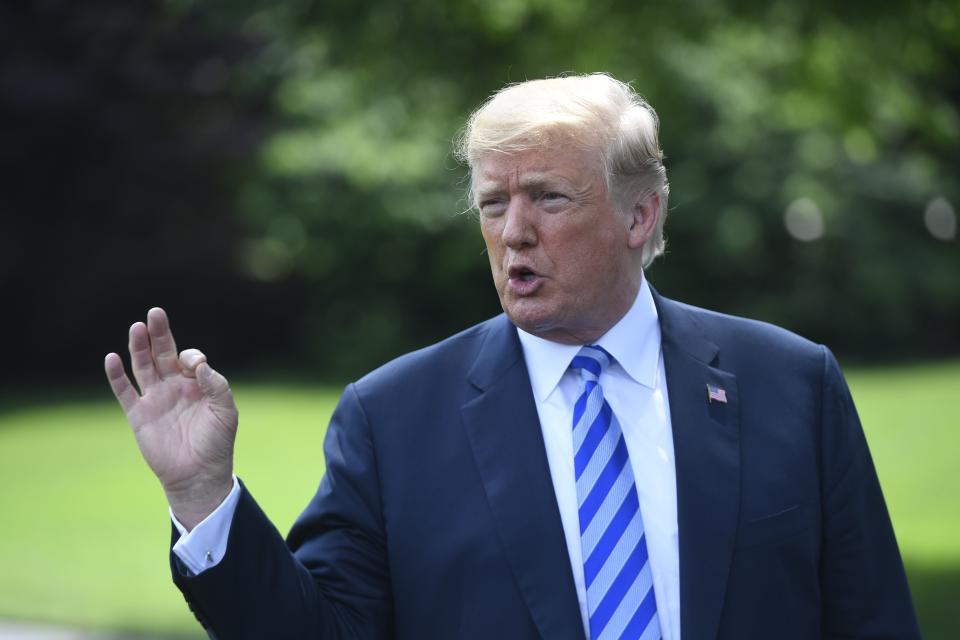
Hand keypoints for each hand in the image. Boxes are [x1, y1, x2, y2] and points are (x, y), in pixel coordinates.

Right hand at [105, 307, 237, 529]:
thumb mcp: (226, 411)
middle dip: (159, 334)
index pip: (190, 358)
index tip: (195, 365)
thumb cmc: (217, 443)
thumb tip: (199, 365)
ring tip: (136, 327)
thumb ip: (217, 385)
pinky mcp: (139, 415)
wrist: (199, 475)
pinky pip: (124, 392)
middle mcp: (174, 387)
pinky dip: (117, 376)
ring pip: (143, 367)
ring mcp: (155, 399)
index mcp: (197, 384)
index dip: (191, 356)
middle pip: (163, 354)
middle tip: (155, 313)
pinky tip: (111, 358)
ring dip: (138, 347)